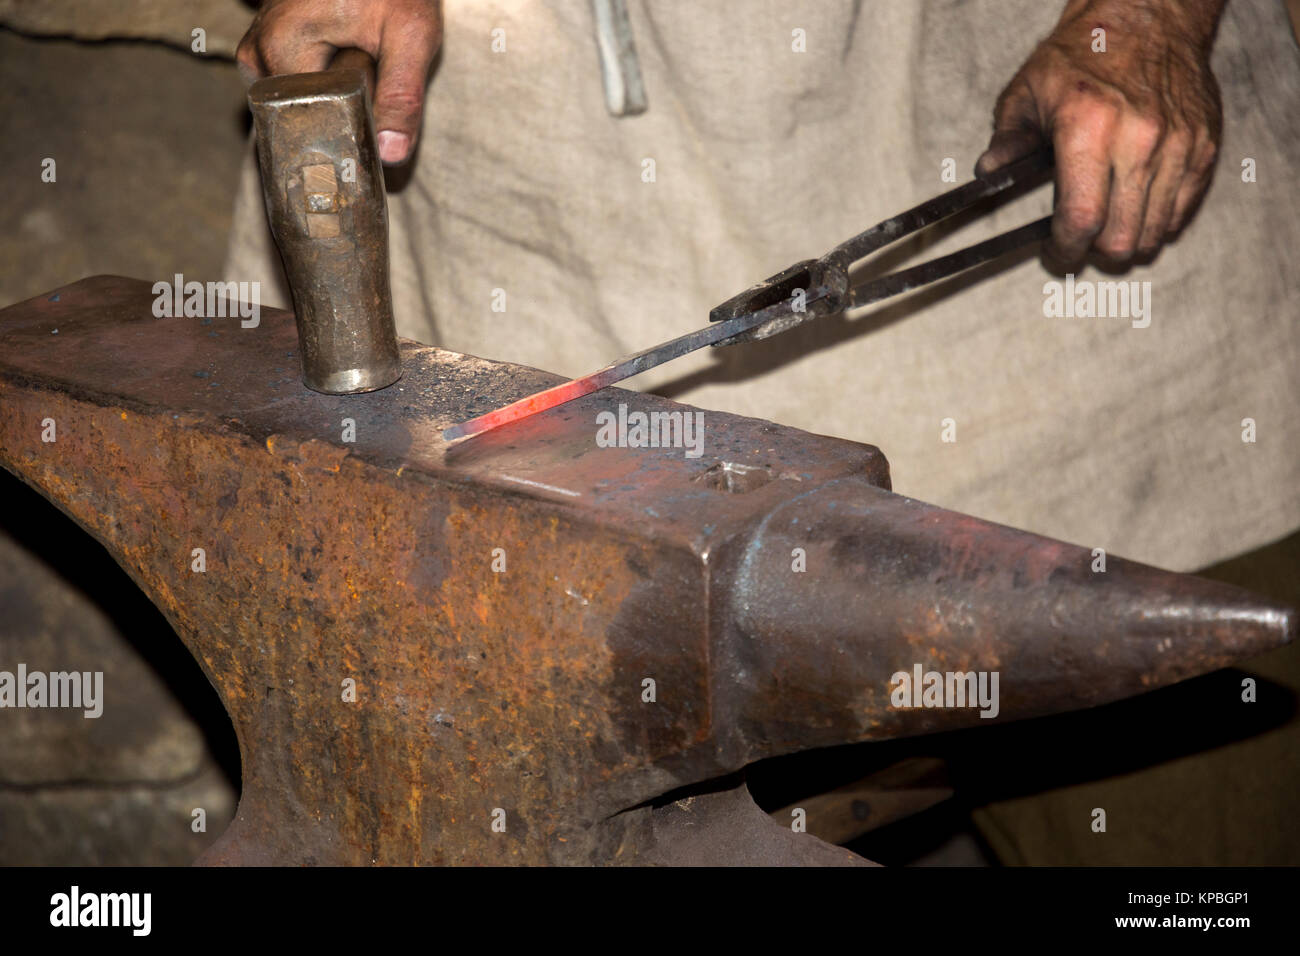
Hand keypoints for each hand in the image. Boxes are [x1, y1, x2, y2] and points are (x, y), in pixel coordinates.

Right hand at [237, 0, 441, 164]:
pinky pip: (296, 89)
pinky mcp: (266, 49)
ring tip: (363, 64)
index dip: (348, 131)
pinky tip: (348, 63)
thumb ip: (402, 96)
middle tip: (374, 76)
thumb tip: (390, 154)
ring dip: (336, 100)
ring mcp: (257, 49)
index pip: (309, 124)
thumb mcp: (411, 36)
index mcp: (282, 46)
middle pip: (304, 117)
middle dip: (344, 113)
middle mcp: (258, 50)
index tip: (376, 117)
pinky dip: (325, 87)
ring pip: (301, 106)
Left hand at [976, 0, 1223, 263]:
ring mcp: (1177, 144)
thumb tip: (988, 174)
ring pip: (1153, 232)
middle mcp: (1138, 138)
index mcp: (1088, 128)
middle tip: (1079, 241)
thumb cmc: (1082, 55)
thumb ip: (1008, 139)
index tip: (1055, 254)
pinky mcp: (1204, 146)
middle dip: (1094, 251)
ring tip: (1106, 226)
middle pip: (1121, 237)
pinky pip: (1181, 211)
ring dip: (1126, 241)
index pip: (1082, 218)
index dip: (1065, 250)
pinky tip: (1134, 207)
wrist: (1148, 17)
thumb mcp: (1028, 91)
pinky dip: (1156, 222)